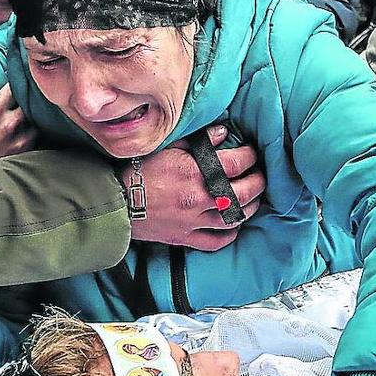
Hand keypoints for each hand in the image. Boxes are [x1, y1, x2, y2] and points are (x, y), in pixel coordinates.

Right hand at [0, 59, 35, 165]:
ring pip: (36, 114)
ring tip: (31, 104)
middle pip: (29, 98)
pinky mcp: (27, 148)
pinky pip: (38, 131)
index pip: (14, 85)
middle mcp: (10, 123)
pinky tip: (31, 121)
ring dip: (33, 108)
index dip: (18, 76)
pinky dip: (36, 124)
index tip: (18, 73)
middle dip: (28, 92)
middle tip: (28, 87)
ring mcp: (21, 137)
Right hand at [125, 124, 265, 250]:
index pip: (237, 163)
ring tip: (252, 198)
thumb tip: (223, 134)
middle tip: (259, 176)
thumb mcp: (168, 147)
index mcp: (196, 173)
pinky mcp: (185, 238)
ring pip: (235, 218)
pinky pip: (215, 242)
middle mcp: (200, 198)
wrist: (116, 201)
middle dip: (257, 182)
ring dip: (249, 207)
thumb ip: (198, 141)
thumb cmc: (138, 171)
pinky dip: (228, 235)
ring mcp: (194, 221)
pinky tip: (233, 226)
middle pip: (244, 192)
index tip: (250, 153)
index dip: (249, 156)